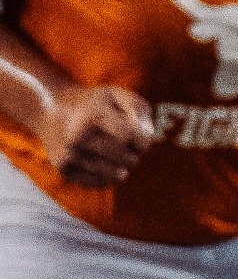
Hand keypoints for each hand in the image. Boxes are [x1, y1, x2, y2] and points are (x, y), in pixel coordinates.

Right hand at [38, 82, 155, 189]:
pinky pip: (99, 183)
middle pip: (127, 159)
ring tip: (117, 155)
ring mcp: (69, 155)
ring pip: (116, 176)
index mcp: (92, 115)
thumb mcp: (117, 95)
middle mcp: (77, 137)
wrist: (49, 110)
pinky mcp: (64, 169)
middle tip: (126, 146)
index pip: (130, 136)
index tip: (139, 137)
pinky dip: (109, 177)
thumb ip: (138, 110)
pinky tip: (106, 165)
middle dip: (134, 155)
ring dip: (124, 167)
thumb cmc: (93, 103)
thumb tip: (146, 137)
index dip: (142, 140)